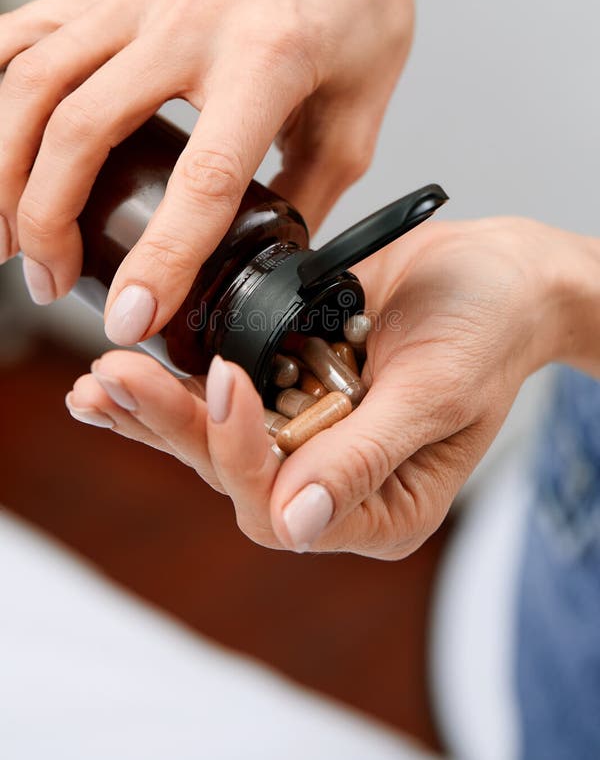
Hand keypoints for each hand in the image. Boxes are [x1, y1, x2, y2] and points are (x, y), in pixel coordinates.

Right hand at [0, 0, 412, 344]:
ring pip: (32, 81)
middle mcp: (190, 18)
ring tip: (9, 240)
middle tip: (51, 284)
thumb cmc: (352, 22)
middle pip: (84, 128)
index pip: (202, 178)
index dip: (162, 259)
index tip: (131, 318)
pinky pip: (21, 34)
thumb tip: (265, 272)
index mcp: (269, 60)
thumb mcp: (354, 123)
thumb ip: (306, 200)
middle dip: (49, 222)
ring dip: (3, 171)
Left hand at [65, 217, 577, 557]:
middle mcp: (335, 479)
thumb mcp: (436, 393)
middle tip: (114, 380)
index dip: (245, 453)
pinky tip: (120, 382)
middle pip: (236, 473)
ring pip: (217, 438)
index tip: (228, 381)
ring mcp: (310, 433)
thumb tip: (297, 520)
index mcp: (382, 506)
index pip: (286, 509)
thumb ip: (366, 457)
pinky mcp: (292, 388)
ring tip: (99, 385)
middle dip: (174, 426)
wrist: (497, 273)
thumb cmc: (490, 331)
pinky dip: (174, 385)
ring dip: (156, 410)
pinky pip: (224, 398)